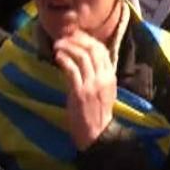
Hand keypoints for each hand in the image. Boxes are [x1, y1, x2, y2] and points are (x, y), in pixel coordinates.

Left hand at [54, 31, 116, 150]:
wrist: (97, 133)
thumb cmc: (98, 113)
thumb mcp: (104, 91)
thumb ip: (98, 75)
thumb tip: (85, 60)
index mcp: (111, 77)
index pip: (102, 51)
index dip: (88, 40)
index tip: (76, 37)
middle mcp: (104, 77)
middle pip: (92, 49)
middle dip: (77, 40)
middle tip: (64, 38)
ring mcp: (92, 84)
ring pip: (81, 56)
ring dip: (68, 47)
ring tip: (58, 45)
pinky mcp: (80, 92)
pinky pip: (71, 69)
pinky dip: (64, 60)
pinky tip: (57, 57)